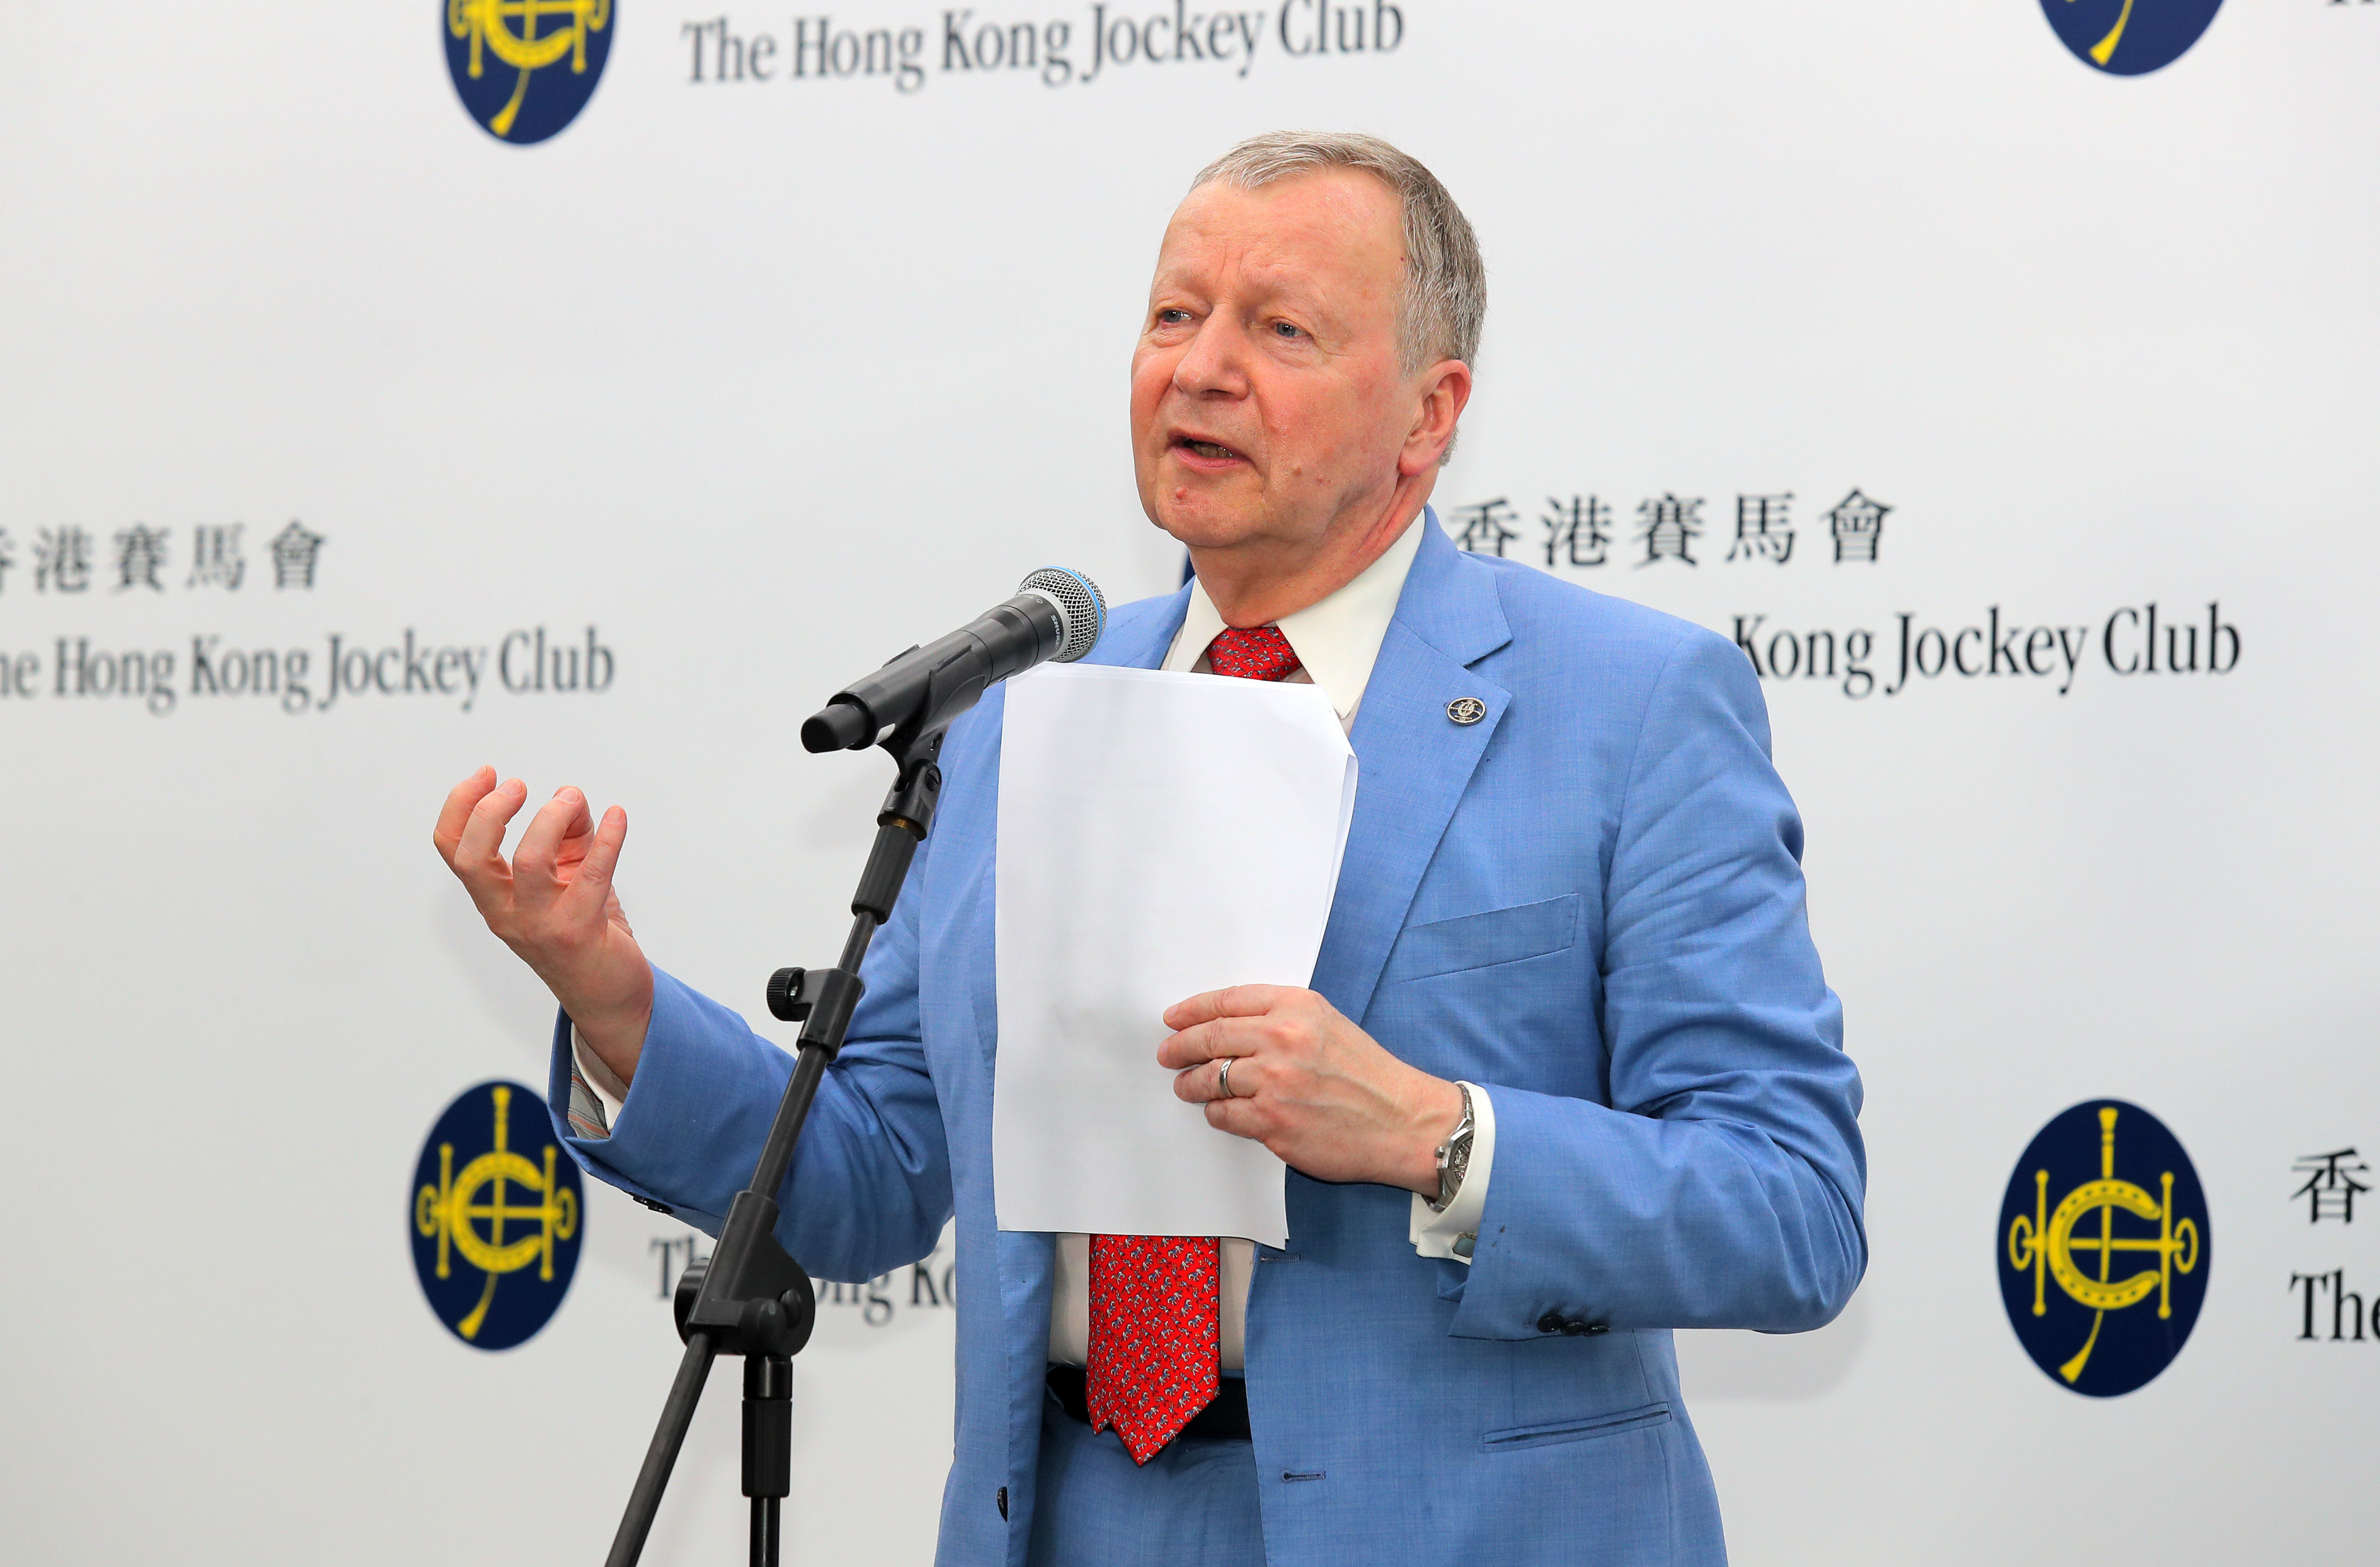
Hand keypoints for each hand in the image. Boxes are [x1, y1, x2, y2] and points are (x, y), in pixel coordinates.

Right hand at [433, 766, 654, 1084]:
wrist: (608, 993)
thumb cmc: (583, 929)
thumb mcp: (567, 875)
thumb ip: (567, 833)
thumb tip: (571, 796)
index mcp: (493, 897)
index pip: (453, 849)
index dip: (461, 805)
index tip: (487, 773)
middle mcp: (506, 914)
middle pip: (473, 858)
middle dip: (490, 812)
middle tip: (519, 785)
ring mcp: (540, 926)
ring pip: (529, 863)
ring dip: (551, 819)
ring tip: (571, 799)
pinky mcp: (580, 933)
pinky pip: (592, 876)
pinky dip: (607, 839)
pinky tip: (618, 817)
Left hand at [1157, 985, 1463, 1195]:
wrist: (1402, 1121)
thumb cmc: (1368, 1074)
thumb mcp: (1328, 1024)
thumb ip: (1281, 1017)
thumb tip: (1226, 1026)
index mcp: (1296, 1006)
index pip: (1226, 1001)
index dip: (1192, 1010)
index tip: (1173, 1018)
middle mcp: (1282, 1038)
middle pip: (1209, 1038)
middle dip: (1180, 1047)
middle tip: (1168, 1054)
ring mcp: (1274, 1082)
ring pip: (1210, 1079)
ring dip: (1191, 1084)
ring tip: (1187, 1086)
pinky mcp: (1271, 1121)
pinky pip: (1224, 1115)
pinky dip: (1216, 1114)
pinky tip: (1221, 1112)